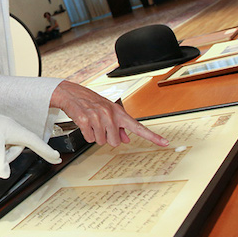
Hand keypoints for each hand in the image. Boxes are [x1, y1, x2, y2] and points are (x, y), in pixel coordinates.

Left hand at [0, 101, 60, 178]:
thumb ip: (0, 163)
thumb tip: (6, 175)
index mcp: (17, 131)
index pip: (36, 143)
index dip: (47, 152)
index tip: (57, 158)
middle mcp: (14, 128)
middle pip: (20, 147)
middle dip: (10, 155)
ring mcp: (6, 128)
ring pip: (11, 146)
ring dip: (2, 152)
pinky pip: (4, 142)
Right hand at [51, 80, 167, 146]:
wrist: (72, 93)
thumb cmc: (91, 101)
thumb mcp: (108, 110)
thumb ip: (119, 126)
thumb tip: (127, 138)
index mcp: (118, 112)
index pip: (138, 127)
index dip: (153, 137)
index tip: (165, 143)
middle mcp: (110, 115)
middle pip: (115, 142)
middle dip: (107, 138)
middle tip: (100, 127)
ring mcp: (97, 118)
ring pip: (101, 141)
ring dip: (95, 136)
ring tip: (92, 123)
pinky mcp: (84, 121)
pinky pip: (89, 138)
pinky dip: (86, 134)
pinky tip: (85, 124)